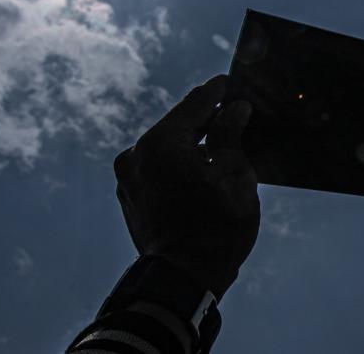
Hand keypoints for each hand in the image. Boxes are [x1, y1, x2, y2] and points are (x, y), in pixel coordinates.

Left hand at [114, 74, 259, 299]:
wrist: (183, 281)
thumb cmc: (215, 229)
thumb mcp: (235, 176)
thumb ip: (230, 136)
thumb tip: (235, 110)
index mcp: (161, 144)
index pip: (194, 105)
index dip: (216, 92)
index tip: (228, 82)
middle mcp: (136, 155)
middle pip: (177, 126)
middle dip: (204, 119)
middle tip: (230, 110)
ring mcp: (129, 179)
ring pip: (166, 149)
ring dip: (191, 144)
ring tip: (219, 143)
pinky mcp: (131, 199)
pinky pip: (157, 170)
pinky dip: (177, 165)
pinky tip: (200, 169)